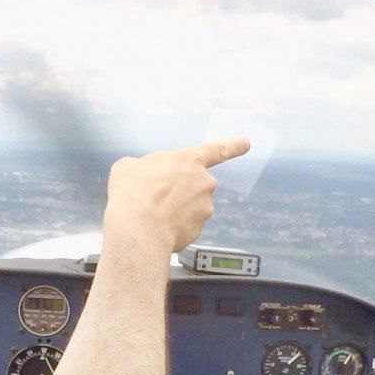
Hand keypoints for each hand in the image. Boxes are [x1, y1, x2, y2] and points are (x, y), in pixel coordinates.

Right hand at [101, 139, 250, 255]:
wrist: (137, 228)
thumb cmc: (133, 193)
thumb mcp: (129, 167)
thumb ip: (144, 167)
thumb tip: (142, 175)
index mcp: (189, 161)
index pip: (216, 150)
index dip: (232, 146)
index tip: (245, 144)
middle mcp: (203, 184)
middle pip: (195, 185)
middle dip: (180, 191)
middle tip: (156, 196)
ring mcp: (203, 209)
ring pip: (190, 207)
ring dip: (176, 210)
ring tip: (152, 213)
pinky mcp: (197, 230)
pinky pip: (186, 226)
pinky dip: (173, 227)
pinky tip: (156, 227)